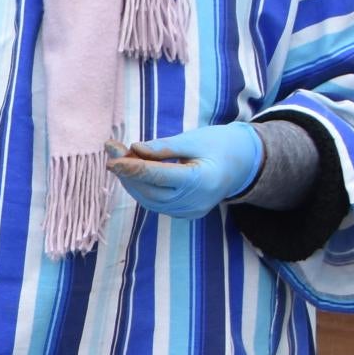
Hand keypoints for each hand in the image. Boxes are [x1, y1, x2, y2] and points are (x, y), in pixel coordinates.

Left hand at [108, 122, 261, 218]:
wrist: (242, 165)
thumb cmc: (218, 145)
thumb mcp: (193, 140)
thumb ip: (163, 147)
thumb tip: (133, 149)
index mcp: (202, 180)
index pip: (159, 176)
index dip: (132, 168)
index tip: (110, 159)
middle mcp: (195, 202)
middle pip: (150, 190)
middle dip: (127, 171)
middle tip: (111, 149)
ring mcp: (190, 211)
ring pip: (149, 199)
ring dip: (131, 180)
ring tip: (120, 158)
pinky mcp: (185, 214)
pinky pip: (156, 203)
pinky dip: (142, 188)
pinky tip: (132, 172)